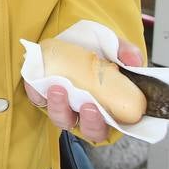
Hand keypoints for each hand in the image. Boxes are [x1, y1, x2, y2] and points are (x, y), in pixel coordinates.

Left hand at [24, 38, 144, 142]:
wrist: (77, 39)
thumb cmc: (100, 50)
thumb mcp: (116, 48)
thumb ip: (126, 53)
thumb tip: (133, 60)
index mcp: (107, 109)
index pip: (105, 129)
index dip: (100, 125)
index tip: (98, 110)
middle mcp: (85, 112)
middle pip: (85, 129)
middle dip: (86, 121)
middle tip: (86, 104)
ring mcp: (64, 105)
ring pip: (60, 117)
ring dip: (58, 106)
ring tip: (58, 88)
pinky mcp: (43, 94)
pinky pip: (37, 98)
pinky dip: (35, 91)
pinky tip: (37, 81)